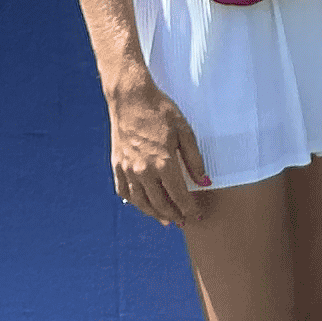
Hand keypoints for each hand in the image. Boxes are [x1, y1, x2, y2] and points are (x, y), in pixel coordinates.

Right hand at [107, 74, 209, 225]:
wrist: (130, 98)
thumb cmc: (161, 111)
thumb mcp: (185, 131)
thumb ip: (194, 159)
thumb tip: (204, 183)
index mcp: (163, 162)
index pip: (179, 195)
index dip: (189, 209)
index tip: (196, 216)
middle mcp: (143, 171)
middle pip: (159, 203)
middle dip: (173, 215)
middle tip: (183, 222)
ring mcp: (127, 169)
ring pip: (141, 202)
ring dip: (154, 213)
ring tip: (165, 219)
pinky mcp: (116, 165)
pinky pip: (125, 191)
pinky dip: (135, 202)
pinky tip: (143, 204)